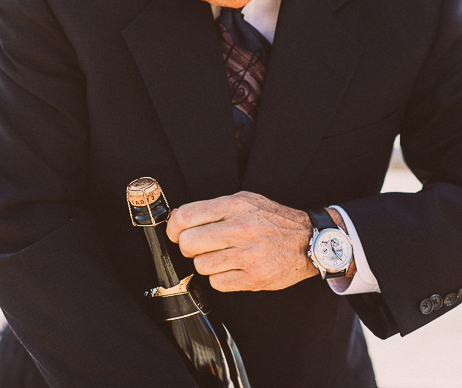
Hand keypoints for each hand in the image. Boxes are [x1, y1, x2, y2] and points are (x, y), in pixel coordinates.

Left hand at [166, 191, 317, 291]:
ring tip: (222, 256)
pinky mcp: (254, 277)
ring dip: (206, 263)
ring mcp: (248, 255)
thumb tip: (177, 218)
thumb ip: (212, 208)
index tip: (176, 232)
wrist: (309, 241)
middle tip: (199, 246)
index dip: (173, 227)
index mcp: (236, 206)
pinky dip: (220, 278)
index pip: (187, 216)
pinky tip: (232, 268)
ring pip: (201, 265)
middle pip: (188, 243)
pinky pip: (217, 282)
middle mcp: (241, 229)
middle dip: (188, 246)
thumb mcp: (244, 201)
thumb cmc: (272, 220)